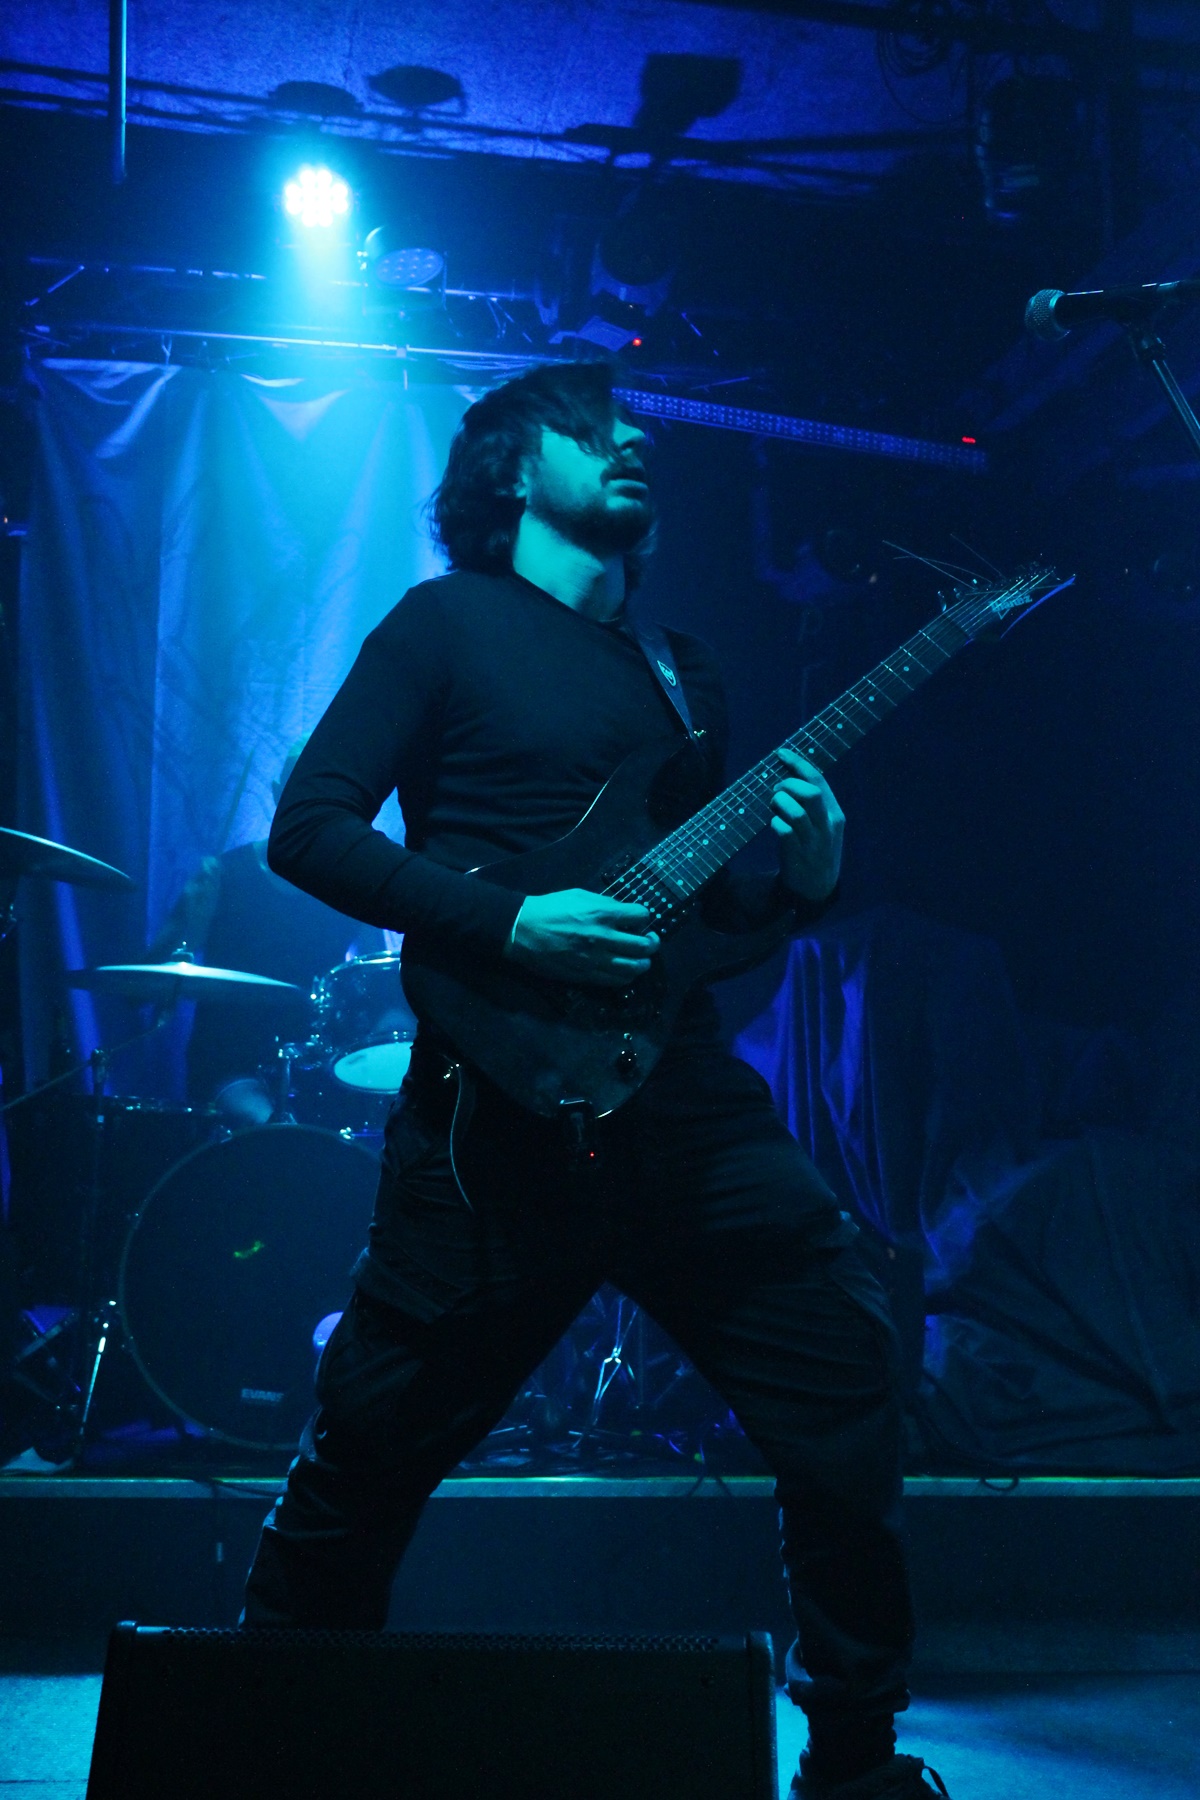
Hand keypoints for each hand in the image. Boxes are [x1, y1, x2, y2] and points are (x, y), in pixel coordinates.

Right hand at [504, 888, 659, 987]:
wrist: (523, 931)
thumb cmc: (550, 908)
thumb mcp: (579, 895)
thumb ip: (604, 903)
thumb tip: (623, 911)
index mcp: (602, 913)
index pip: (641, 916)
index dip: (644, 916)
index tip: (641, 918)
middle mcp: (604, 937)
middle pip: (643, 945)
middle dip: (652, 943)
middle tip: (651, 940)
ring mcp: (596, 959)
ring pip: (634, 967)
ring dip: (644, 963)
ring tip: (642, 959)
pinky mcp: (587, 975)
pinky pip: (616, 980)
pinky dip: (627, 976)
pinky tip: (626, 970)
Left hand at [770, 748, 843, 903]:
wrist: (817, 886)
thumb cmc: (815, 847)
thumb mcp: (823, 824)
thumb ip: (812, 804)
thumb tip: (786, 776)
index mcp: (835, 813)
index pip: (818, 780)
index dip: (798, 763)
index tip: (781, 753)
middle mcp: (827, 825)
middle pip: (810, 794)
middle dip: (788, 786)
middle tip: (777, 791)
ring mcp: (814, 841)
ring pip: (797, 812)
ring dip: (779, 804)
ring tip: (774, 807)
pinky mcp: (799, 854)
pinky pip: (784, 832)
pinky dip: (775, 824)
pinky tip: (774, 825)